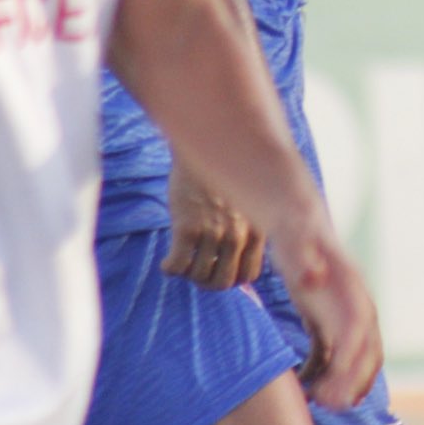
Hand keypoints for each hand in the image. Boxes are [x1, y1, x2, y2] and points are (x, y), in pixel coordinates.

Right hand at [162, 164, 265, 289]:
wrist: (205, 142)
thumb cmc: (224, 173)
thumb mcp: (246, 202)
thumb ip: (246, 228)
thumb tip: (233, 256)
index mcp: (257, 229)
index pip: (249, 275)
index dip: (231, 277)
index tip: (218, 269)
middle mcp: (238, 234)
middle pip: (223, 282)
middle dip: (208, 282)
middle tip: (196, 271)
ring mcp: (213, 231)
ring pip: (199, 275)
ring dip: (187, 274)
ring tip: (181, 261)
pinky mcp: (188, 226)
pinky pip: (177, 265)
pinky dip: (169, 269)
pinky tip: (165, 263)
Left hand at [278, 237, 383, 410]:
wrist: (297, 224)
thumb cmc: (296, 233)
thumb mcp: (296, 241)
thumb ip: (304, 258)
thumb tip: (314, 277)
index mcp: (351, 287)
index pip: (359, 326)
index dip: (350, 354)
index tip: (335, 378)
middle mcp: (356, 305)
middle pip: (368, 349)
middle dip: (353, 379)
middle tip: (328, 403)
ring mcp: (345, 317)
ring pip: (357, 359)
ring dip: (344, 384)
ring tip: (318, 402)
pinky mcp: (331, 324)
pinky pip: (336, 357)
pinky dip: (327, 376)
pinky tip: (305, 388)